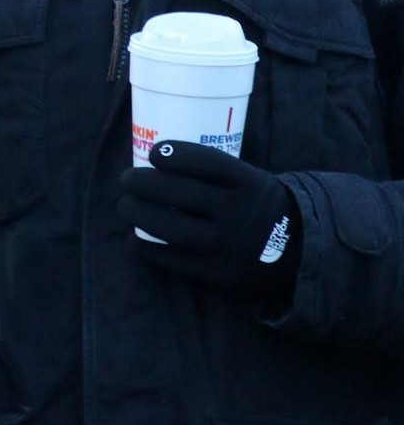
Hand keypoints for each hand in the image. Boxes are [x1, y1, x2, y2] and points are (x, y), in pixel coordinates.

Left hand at [118, 140, 300, 295]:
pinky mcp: (220, 273)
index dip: (178, 155)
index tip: (153, 152)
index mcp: (250, 183)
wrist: (298, 251)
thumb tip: (158, 161)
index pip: (209, 163)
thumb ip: (216, 174)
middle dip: (145, 184)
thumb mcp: (252, 180)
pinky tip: (134, 240)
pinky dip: (150, 249)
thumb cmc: (258, 206)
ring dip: (141, 215)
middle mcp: (240, 213)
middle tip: (127, 179)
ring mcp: (230, 245)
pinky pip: (177, 260)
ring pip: (174, 228)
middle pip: (183, 194)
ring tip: (125, 205)